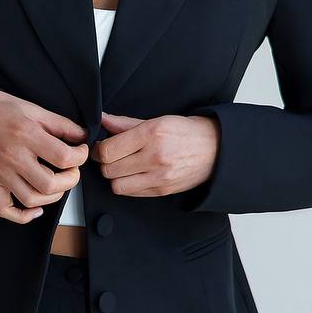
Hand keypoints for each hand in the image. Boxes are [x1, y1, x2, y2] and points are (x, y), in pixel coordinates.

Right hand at [0, 90, 90, 223]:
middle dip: (70, 180)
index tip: (80, 151)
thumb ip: (60, 123)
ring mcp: (2, 174)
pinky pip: (5, 209)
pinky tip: (36, 209)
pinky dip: (23, 216)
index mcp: (27, 136)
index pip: (63, 157)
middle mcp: (14, 158)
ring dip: (53, 197)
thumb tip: (81, 135)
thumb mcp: (32, 108)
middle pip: (50, 184)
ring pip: (31, 199)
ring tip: (58, 184)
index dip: (80, 156)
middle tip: (72, 169)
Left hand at [92, 111, 219, 198]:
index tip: (100, 146)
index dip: (98, 149)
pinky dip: (128, 185)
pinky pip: (132, 193)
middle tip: (110, 156)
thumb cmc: (185, 132)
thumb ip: (125, 123)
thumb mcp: (156, 120)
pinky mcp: (163, 191)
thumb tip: (102, 119)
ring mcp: (159, 176)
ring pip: (117, 185)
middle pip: (109, 169)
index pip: (108, 150)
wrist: (214, 149)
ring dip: (115, 176)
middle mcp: (155, 156)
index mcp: (151, 134)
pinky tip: (134, 174)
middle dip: (105, 163)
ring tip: (122, 166)